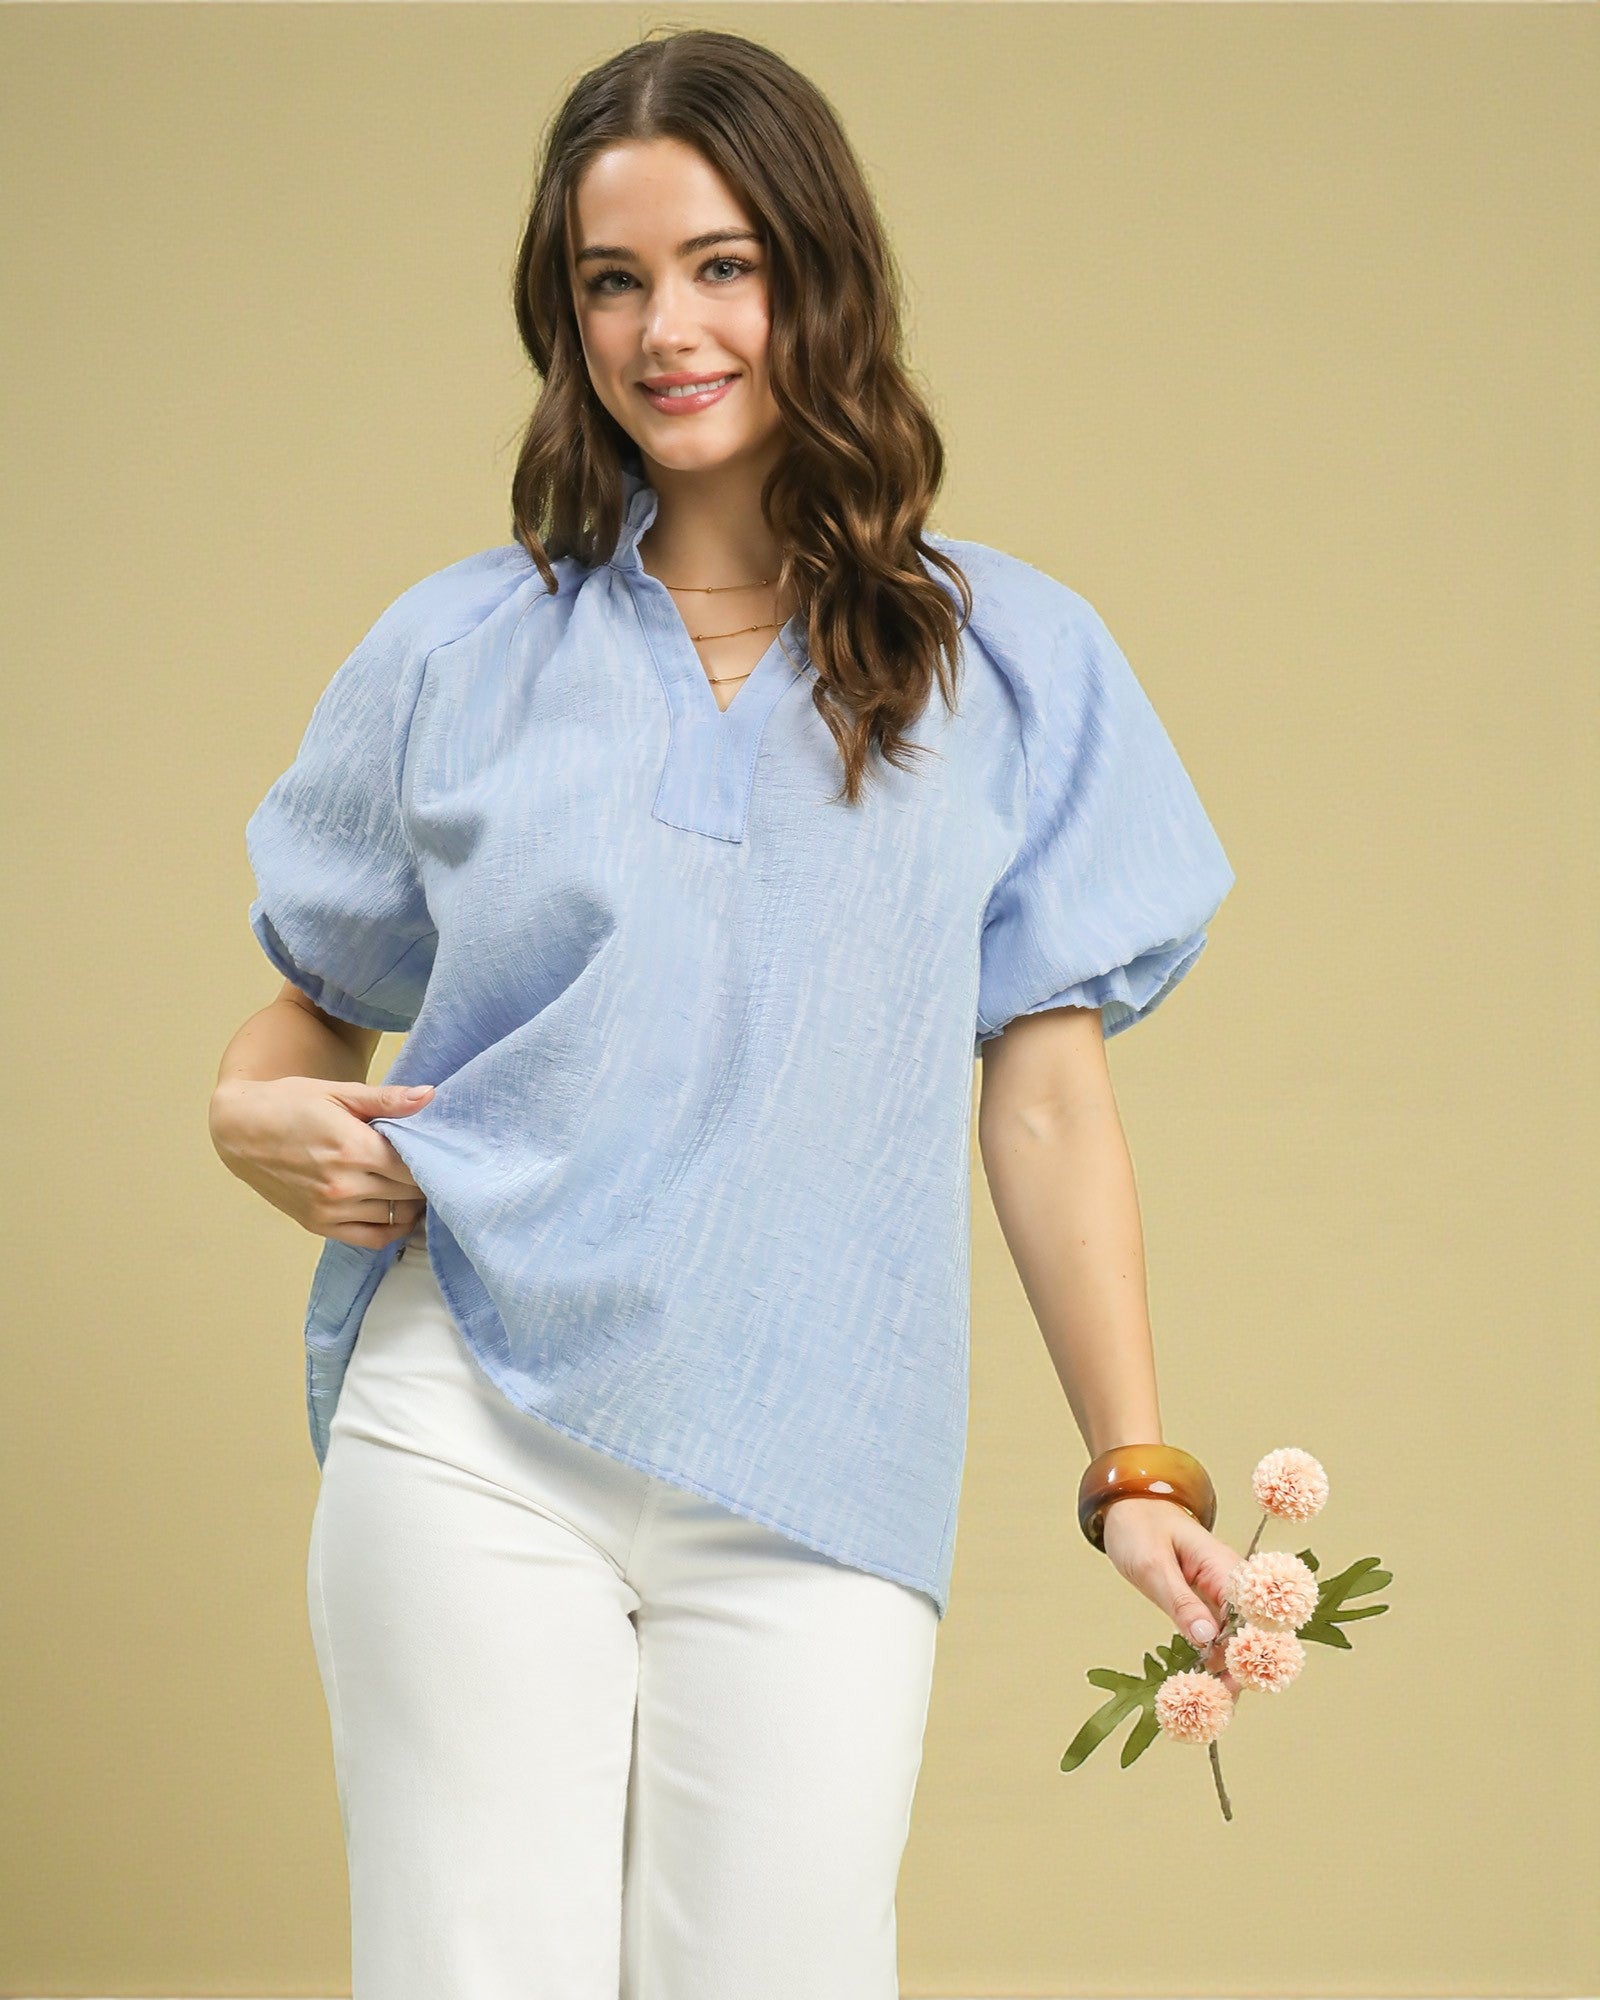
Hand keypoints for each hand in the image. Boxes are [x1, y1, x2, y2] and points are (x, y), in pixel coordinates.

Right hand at [209, 1076, 432, 1247]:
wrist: (238, 1128)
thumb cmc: (289, 1103)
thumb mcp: (339, 1093)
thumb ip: (387, 1099)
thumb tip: (429, 1096)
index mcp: (354, 1148)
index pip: (415, 1167)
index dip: (433, 1160)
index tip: (440, 1152)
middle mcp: (344, 1185)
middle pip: (409, 1193)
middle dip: (426, 1181)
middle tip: (433, 1167)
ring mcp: (330, 1209)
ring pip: (395, 1217)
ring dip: (412, 1204)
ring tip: (417, 1186)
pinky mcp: (317, 1224)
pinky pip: (370, 1238)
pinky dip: (392, 1229)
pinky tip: (398, 1211)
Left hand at [1099, 1495, 1244, 1694]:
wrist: (1130, 1505)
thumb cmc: (1140, 1527)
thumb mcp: (1152, 1565)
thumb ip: (1180, 1602)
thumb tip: (1207, 1640)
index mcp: (1226, 1570)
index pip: (1253, 1620)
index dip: (1248, 1655)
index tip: (1230, 1685)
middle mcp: (1231, 1585)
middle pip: (1249, 1637)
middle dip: (1239, 1672)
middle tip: (1214, 1705)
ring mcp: (1221, 1596)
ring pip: (1235, 1642)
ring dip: (1226, 1672)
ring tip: (1206, 1707)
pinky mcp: (1207, 1605)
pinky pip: (1218, 1638)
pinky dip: (1211, 1661)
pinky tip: (1201, 1686)